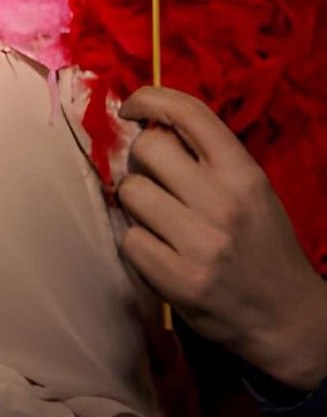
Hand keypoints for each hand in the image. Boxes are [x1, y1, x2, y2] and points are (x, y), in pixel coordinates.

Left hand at [118, 85, 326, 390]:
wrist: (288, 317)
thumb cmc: (262, 244)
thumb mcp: (251, 190)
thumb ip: (208, 158)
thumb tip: (148, 125)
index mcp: (244, 174)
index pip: (188, 114)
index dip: (150, 99)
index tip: (131, 108)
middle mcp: (222, 203)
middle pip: (146, 149)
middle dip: (141, 161)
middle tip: (156, 182)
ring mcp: (200, 243)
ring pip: (130, 192)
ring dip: (137, 204)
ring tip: (161, 220)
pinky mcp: (179, 280)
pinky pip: (128, 239)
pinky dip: (138, 243)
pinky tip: (161, 252)